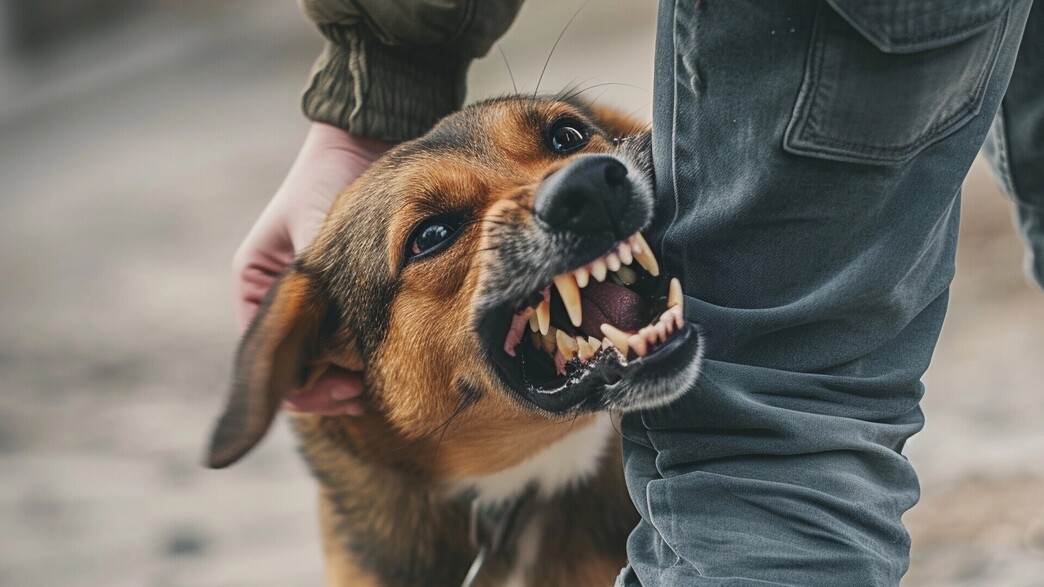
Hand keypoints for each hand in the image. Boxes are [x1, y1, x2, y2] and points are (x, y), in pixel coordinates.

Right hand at [233, 122, 388, 415]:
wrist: (366, 135)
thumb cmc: (331, 179)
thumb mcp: (317, 234)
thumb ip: (319, 287)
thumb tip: (331, 347)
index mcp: (256, 286)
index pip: (269, 361)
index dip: (307, 389)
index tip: (348, 389)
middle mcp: (281, 298)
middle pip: (297, 365)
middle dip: (329, 385)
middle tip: (368, 391)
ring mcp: (315, 295)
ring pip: (325, 355)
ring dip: (349, 371)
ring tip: (379, 376)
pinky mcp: (348, 289)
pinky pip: (350, 334)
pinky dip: (363, 349)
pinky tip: (389, 352)